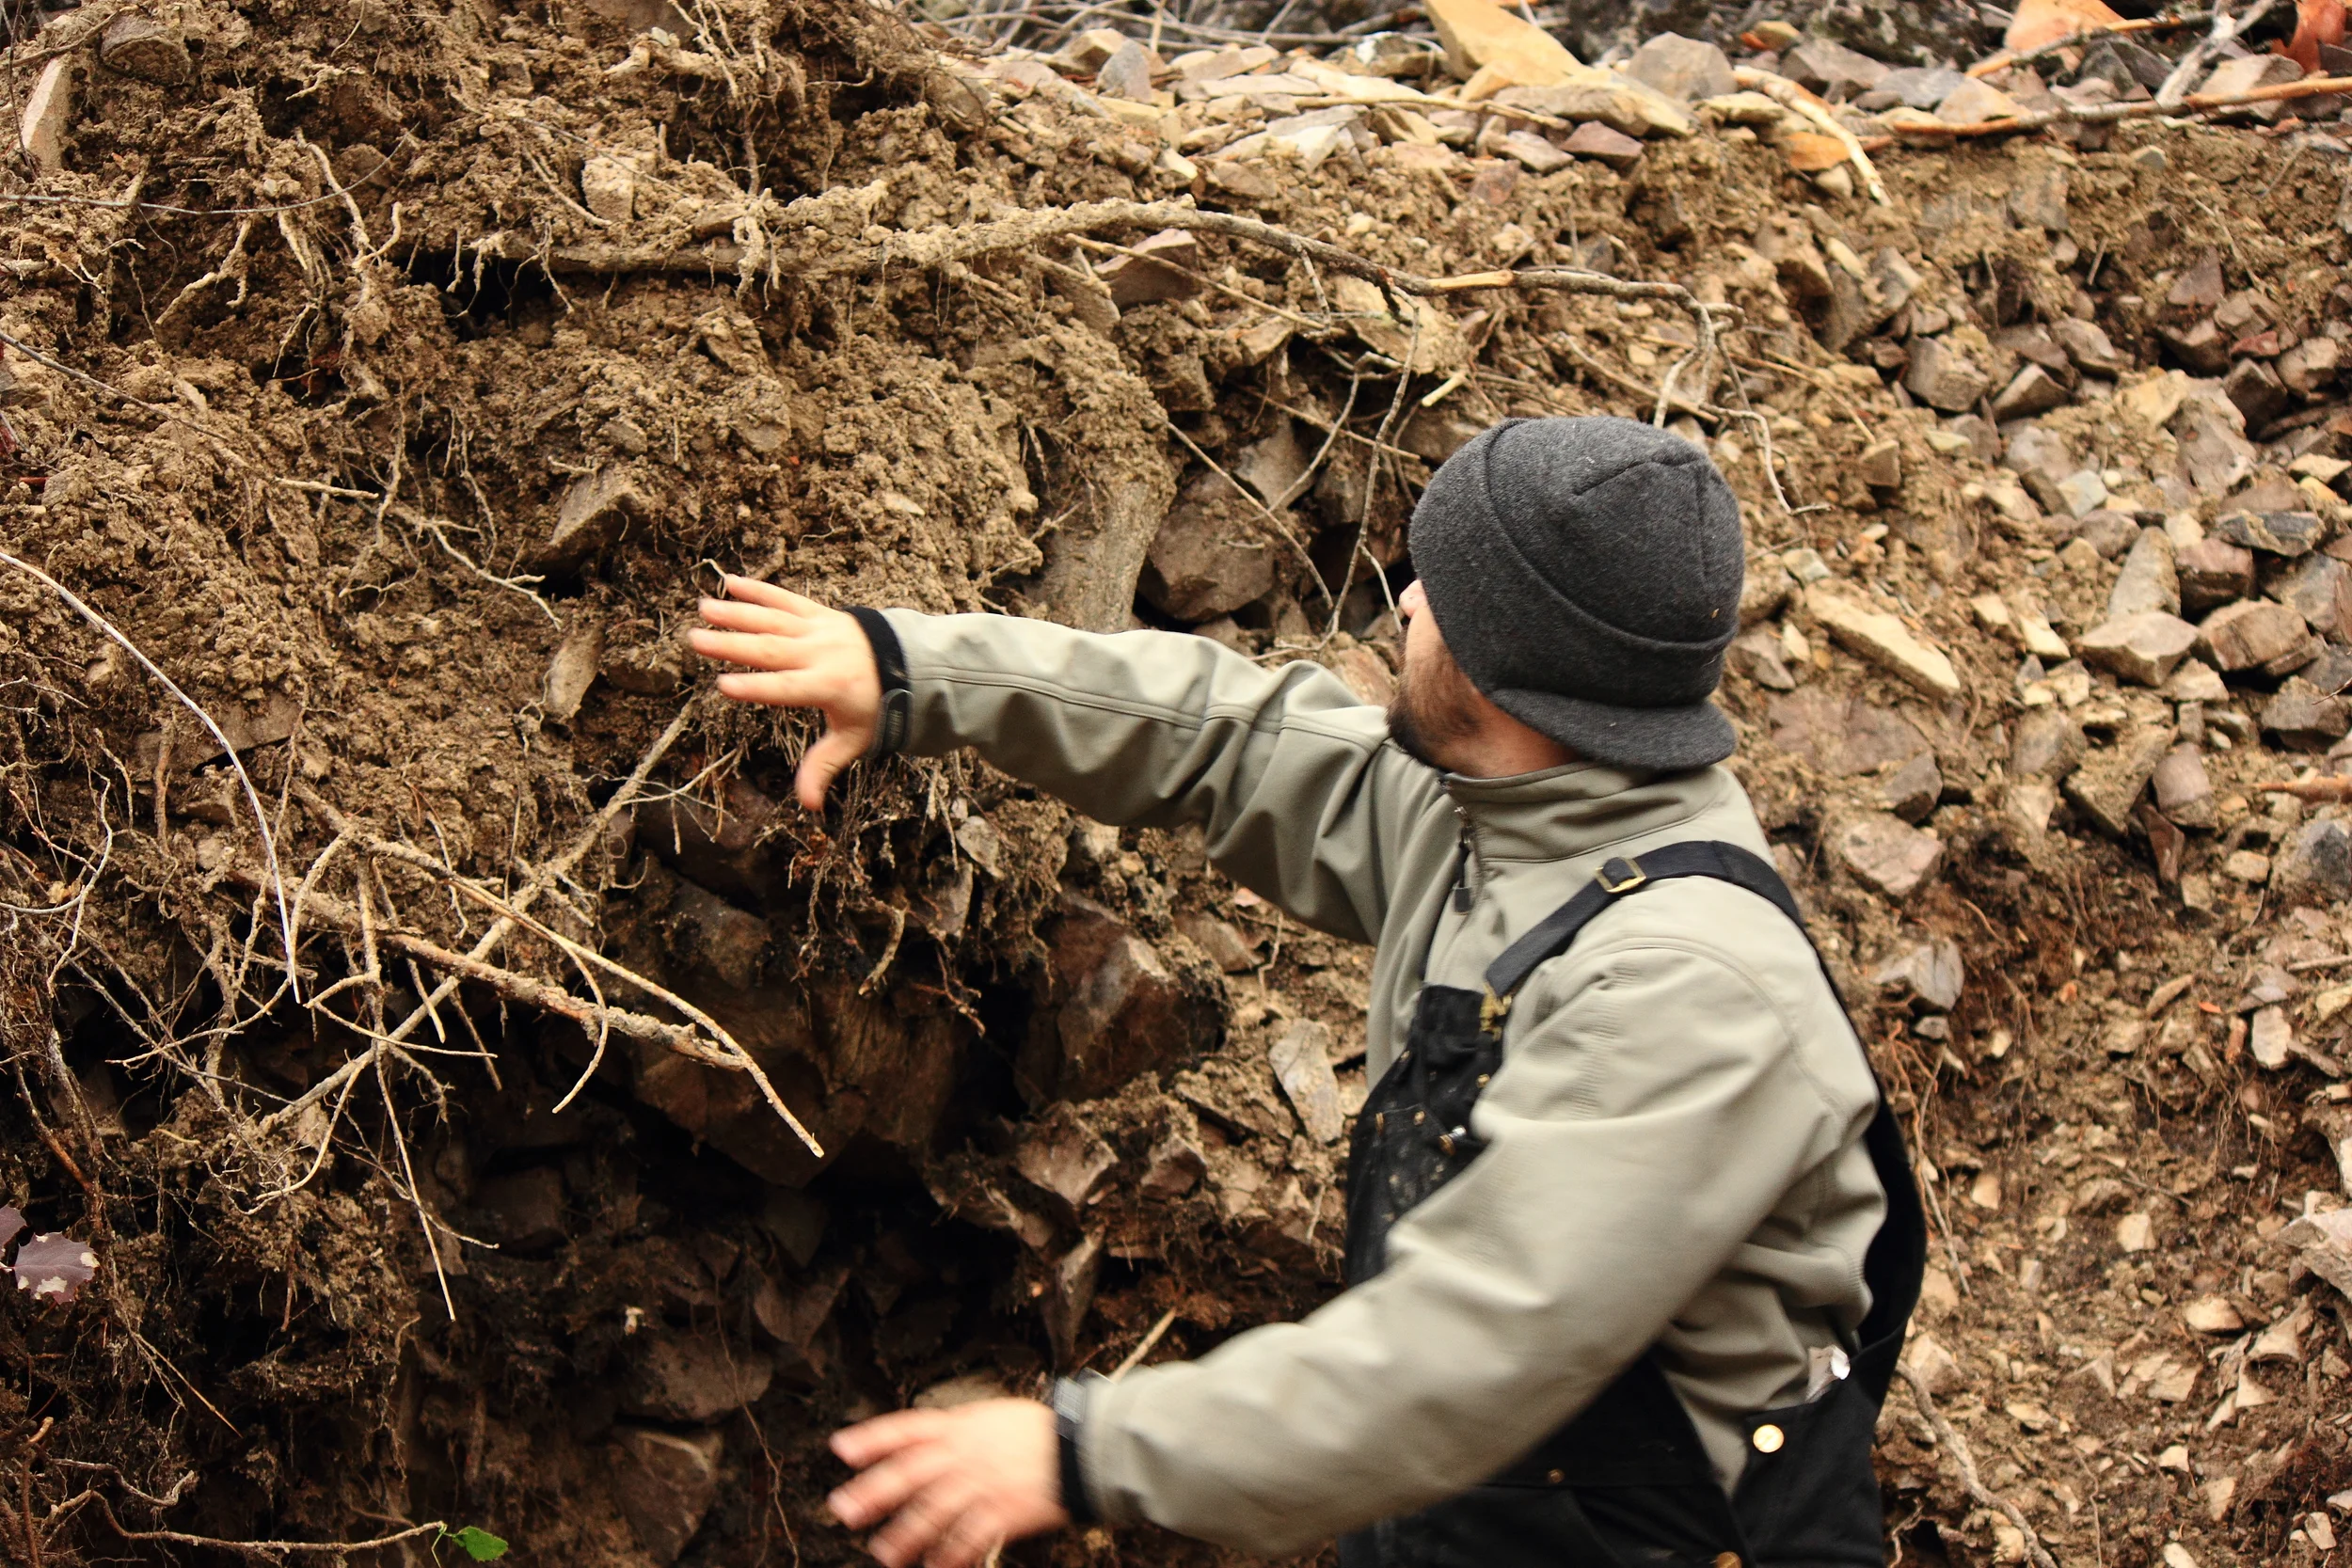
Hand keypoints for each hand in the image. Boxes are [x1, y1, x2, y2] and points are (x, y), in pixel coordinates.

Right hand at [688, 576, 881, 809]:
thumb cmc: (876, 707)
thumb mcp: (854, 741)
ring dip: (738, 612)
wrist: (908, 663)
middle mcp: (821, 653)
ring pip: (774, 618)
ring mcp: (819, 629)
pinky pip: (786, 598)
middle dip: (732, 644)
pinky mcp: (819, 613)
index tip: (723, 686)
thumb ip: (825, 767)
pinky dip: (759, 589)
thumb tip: (809, 807)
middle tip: (696, 640)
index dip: (756, 688)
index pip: (786, 688)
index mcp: (828, 686)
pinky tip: (730, 581)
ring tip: (704, 607)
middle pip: (771, 648)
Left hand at [827, 1398, 1067, 1567]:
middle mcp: (966, 1453)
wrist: (1082, 1446)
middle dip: (874, 1491)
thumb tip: (922, 1441)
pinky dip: (950, 1556)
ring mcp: (984, 1483)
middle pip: (910, 1472)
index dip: (873, 1438)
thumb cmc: (1037, 1431)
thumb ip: (957, 1429)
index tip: (840, 1449)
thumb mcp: (992, 1416)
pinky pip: (969, 1538)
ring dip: (906, 1534)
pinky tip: (936, 1567)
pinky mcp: (1004, 1512)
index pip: (907, 1428)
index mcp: (961, 1425)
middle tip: (843, 1510)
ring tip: (884, 1552)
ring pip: (933, 1511)